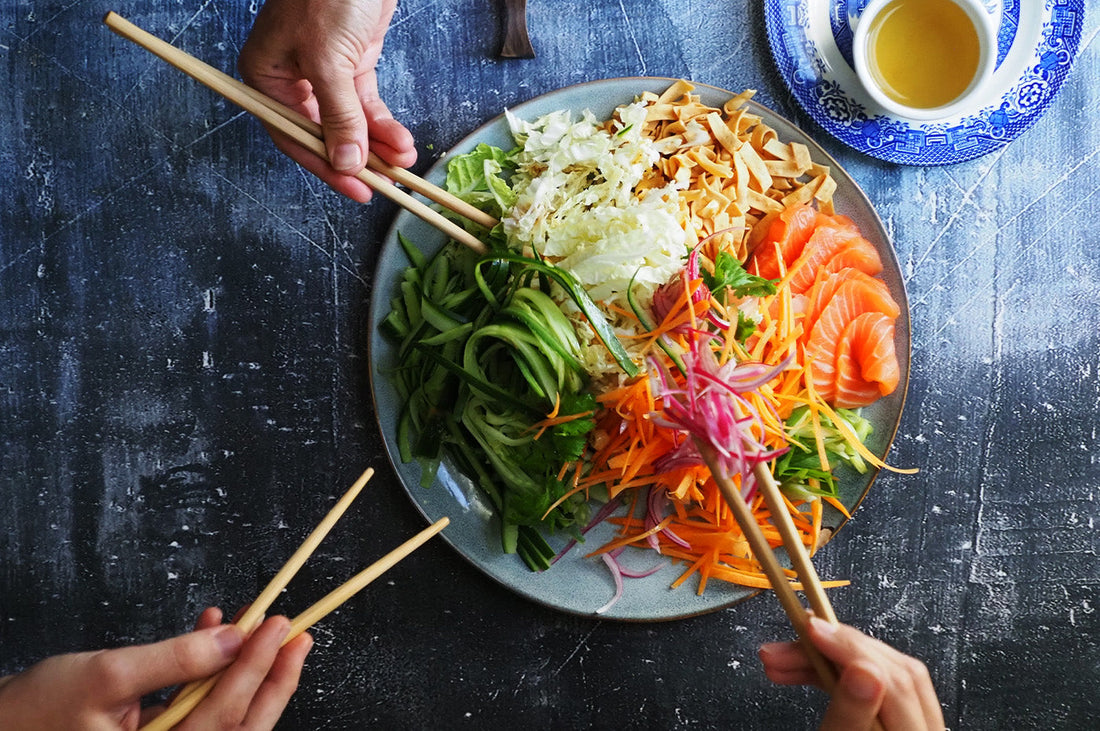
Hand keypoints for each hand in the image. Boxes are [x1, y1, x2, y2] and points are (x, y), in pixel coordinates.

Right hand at [0, 607, 312, 729]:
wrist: (4, 726)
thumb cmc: (37, 710)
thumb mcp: (105, 674)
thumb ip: (174, 659)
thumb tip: (233, 638)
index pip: (222, 718)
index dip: (256, 670)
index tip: (277, 627)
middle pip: (239, 727)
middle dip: (273, 678)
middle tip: (297, 635)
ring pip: (227, 716)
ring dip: (246, 668)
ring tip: (259, 625)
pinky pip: (204, 709)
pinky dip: (216, 673)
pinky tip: (219, 635)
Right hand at [238, 0, 416, 201]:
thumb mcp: (328, 60)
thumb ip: (337, 115)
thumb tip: (346, 162)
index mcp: (267, 76)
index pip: (293, 136)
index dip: (324, 166)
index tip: (354, 189)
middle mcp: (293, 79)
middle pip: (324, 135)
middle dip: (358, 159)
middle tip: (384, 185)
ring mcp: (326, 73)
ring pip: (351, 123)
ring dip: (378, 146)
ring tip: (404, 163)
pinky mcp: (353, 64)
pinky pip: (368, 105)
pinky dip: (385, 124)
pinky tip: (402, 142)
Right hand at [759, 616, 944, 730]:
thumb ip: (850, 718)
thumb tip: (863, 670)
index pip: (894, 682)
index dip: (851, 650)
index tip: (810, 631)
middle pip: (891, 671)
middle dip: (832, 651)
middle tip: (783, 648)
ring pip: (882, 675)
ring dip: (828, 661)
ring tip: (780, 664)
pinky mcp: (899, 728)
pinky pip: (875, 689)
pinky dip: (836, 677)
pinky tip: (805, 675)